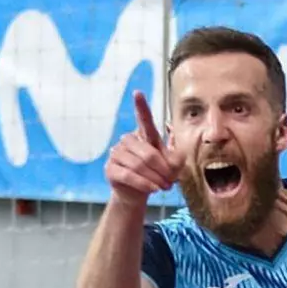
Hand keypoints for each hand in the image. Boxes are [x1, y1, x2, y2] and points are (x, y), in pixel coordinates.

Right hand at [104, 90, 184, 206]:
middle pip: (149, 154)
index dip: (141, 107)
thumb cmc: (157, 175)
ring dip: (156, 179)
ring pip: (139, 166)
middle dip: (163, 170)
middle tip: (171, 182)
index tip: (138, 93)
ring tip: (164, 187)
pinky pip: (129, 175)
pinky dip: (144, 184)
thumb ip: (176, 157)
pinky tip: (153, 189)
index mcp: (144, 136)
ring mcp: (116, 153)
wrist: (137, 194)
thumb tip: (174, 147)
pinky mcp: (110, 169)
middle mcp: (128, 140)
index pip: (144, 120)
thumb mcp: (172, 166)